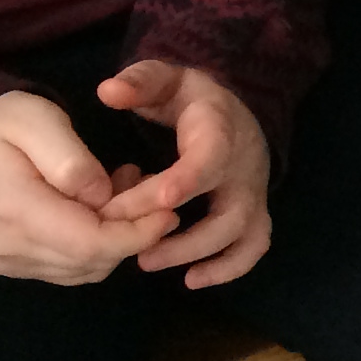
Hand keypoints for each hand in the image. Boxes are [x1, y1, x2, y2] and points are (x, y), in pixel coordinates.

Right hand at [0, 90, 178, 284]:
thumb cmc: (1, 124)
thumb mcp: (36, 119)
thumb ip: (71, 159)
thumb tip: (102, 196)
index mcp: (13, 209)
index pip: (87, 243)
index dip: (135, 234)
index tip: (168, 211)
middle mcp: (7, 247)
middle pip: (90, 261)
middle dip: (133, 235)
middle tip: (156, 197)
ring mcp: (7, 262)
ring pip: (84, 269)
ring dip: (117, 240)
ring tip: (124, 192)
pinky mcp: (13, 265)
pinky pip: (69, 269)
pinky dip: (97, 247)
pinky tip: (102, 209)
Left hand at [91, 62, 273, 287]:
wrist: (234, 112)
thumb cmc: (192, 99)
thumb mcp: (168, 80)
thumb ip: (140, 81)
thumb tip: (106, 91)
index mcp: (222, 132)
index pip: (210, 160)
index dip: (187, 181)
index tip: (158, 201)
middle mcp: (244, 167)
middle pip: (229, 211)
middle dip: (184, 236)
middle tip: (135, 249)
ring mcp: (252, 193)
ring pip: (242, 233)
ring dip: (198, 254)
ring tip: (148, 262)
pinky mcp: (253, 212)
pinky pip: (253, 246)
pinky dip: (229, 268)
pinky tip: (191, 280)